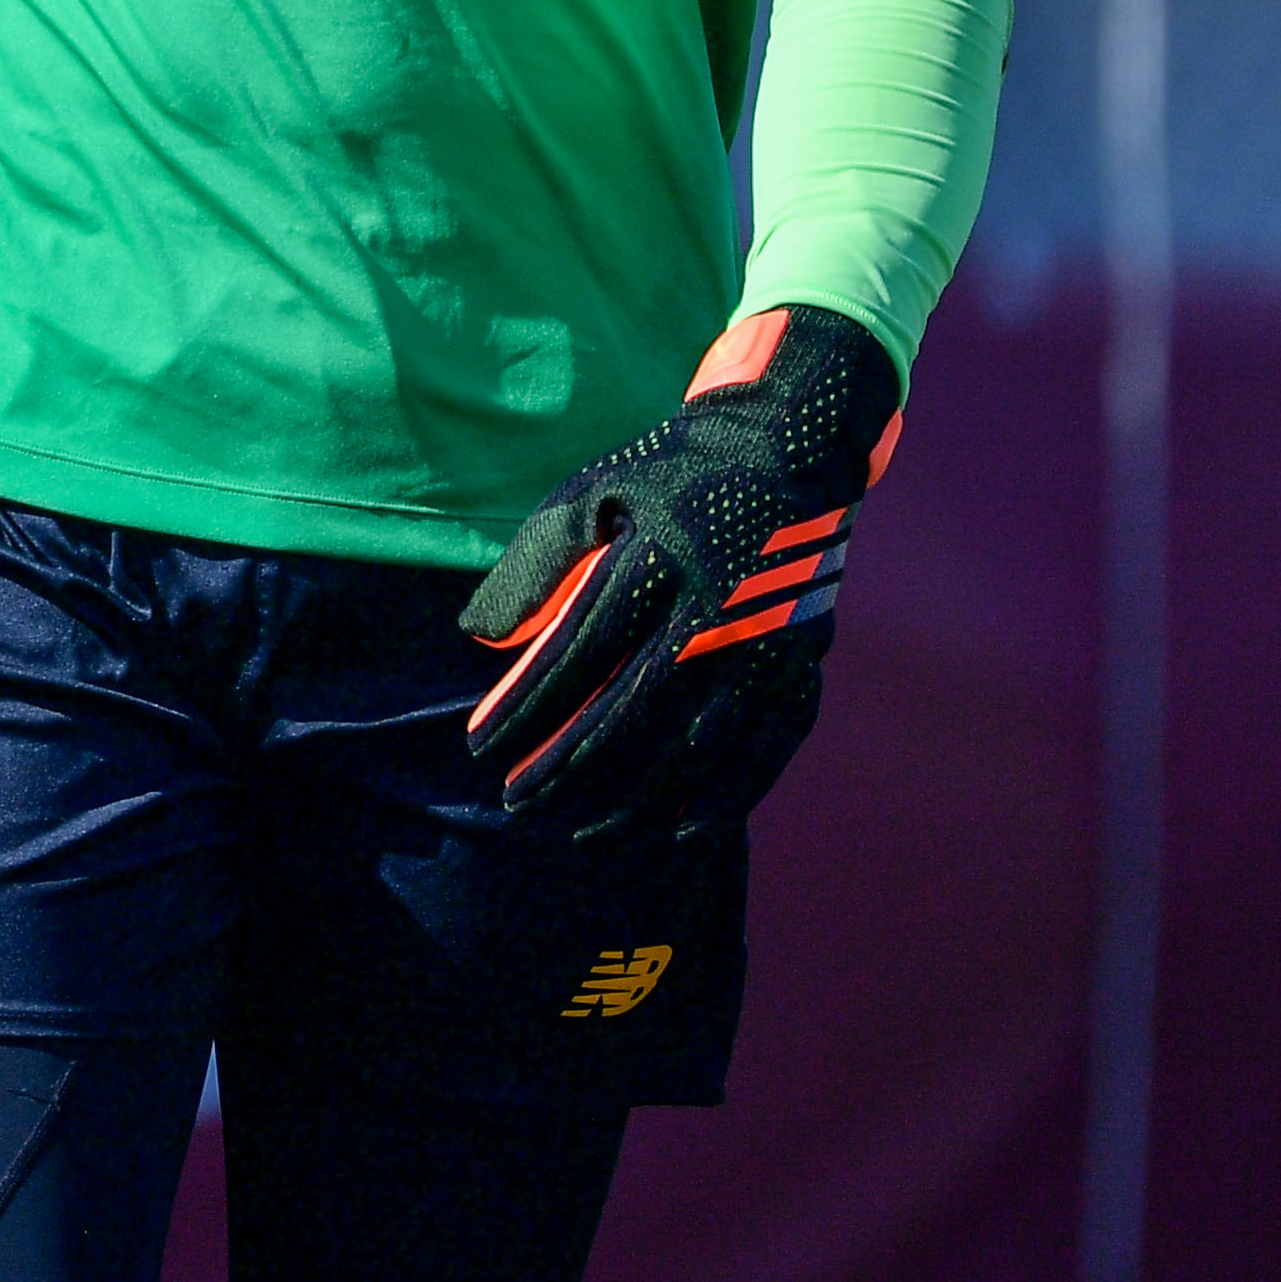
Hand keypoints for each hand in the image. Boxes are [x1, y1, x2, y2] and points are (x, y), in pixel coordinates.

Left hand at [462, 302, 903, 842]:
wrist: (789, 451)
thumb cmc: (669, 476)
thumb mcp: (592, 494)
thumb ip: (535, 565)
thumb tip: (477, 635)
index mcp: (659, 560)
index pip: (577, 654)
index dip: (525, 707)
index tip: (480, 747)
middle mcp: (717, 611)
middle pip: (630, 711)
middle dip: (568, 766)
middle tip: (518, 803)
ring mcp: (769, 646)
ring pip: (696, 745)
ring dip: (635, 795)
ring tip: (581, 829)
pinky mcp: (803, 668)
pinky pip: (766, 751)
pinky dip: (725, 797)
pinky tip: (679, 830)